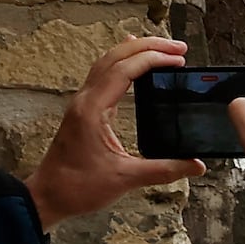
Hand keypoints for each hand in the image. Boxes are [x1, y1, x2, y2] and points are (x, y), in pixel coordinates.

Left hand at [27, 37, 198, 225]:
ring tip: (162, 49)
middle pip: (116, 57)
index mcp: (93, 109)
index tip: (178, 59)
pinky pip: (103, 75)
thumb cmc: (77, 187)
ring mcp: (82, 103)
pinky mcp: (84, 110)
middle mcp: (85, 100)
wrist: (47, 197)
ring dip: (134, 51)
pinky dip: (122, 64)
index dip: (154, 59)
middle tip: (178, 48)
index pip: (125, 70)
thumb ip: (165, 170)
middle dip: (148, 46)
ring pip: (107, 62)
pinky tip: (134, 65)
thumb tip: (196, 166)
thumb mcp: (126, 179)